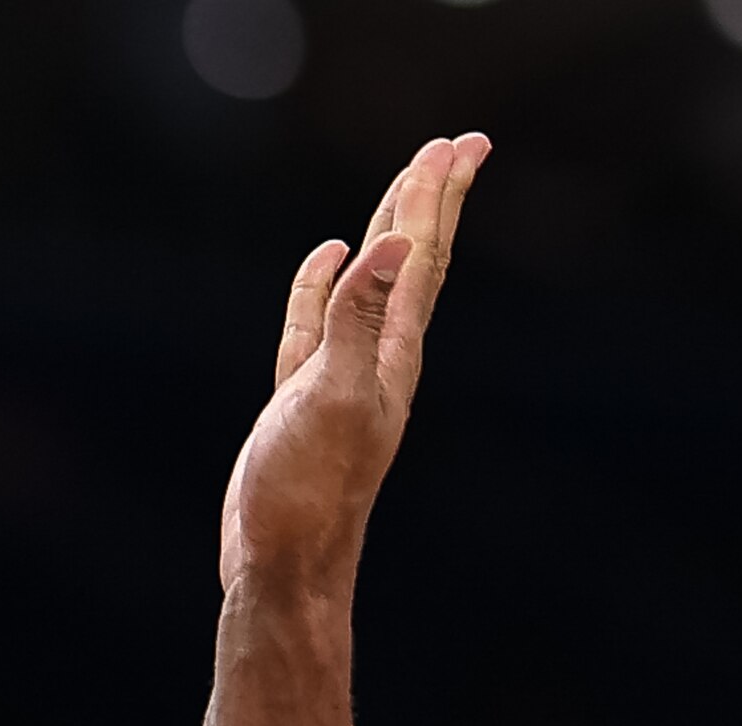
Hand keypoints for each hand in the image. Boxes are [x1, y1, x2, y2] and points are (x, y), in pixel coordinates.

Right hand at [219, 135, 490, 601]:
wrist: (284, 565)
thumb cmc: (309, 492)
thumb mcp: (333, 395)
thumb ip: (359, 318)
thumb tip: (397, 245)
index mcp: (391, 353)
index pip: (421, 258)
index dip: (436, 199)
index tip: (458, 145)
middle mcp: (377, 358)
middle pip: (412, 261)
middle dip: (431, 201)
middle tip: (457, 145)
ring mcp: (340, 376)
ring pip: (370, 283)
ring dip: (388, 231)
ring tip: (405, 186)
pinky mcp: (302, 397)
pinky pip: (320, 319)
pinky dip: (325, 282)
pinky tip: (327, 258)